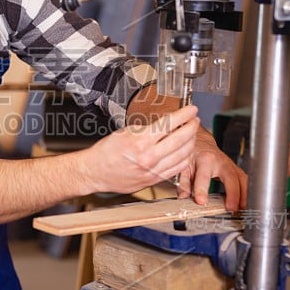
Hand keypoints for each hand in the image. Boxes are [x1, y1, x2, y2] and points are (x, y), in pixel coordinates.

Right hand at [80, 105, 199, 194]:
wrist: (95, 172)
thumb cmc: (106, 152)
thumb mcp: (125, 132)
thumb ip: (147, 129)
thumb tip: (166, 123)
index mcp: (140, 141)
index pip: (170, 124)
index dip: (184, 114)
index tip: (191, 109)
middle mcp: (148, 156)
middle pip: (181, 139)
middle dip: (192, 126)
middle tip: (194, 120)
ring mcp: (152, 170)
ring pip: (183, 154)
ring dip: (191, 142)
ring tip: (191, 134)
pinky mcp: (154, 180)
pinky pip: (177, 168)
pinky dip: (185, 158)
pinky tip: (185, 151)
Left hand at [175, 128, 247, 211]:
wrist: (202, 143)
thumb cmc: (193, 154)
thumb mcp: (184, 166)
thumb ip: (183, 182)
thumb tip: (183, 197)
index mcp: (205, 159)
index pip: (204, 176)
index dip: (202, 189)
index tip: (201, 202)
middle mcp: (221, 161)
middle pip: (231, 177)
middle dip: (233, 194)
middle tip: (231, 208)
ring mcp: (231, 165)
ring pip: (242, 179)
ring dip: (244, 195)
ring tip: (243, 209)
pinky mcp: (236, 170)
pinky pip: (244, 181)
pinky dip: (247, 192)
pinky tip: (245, 203)